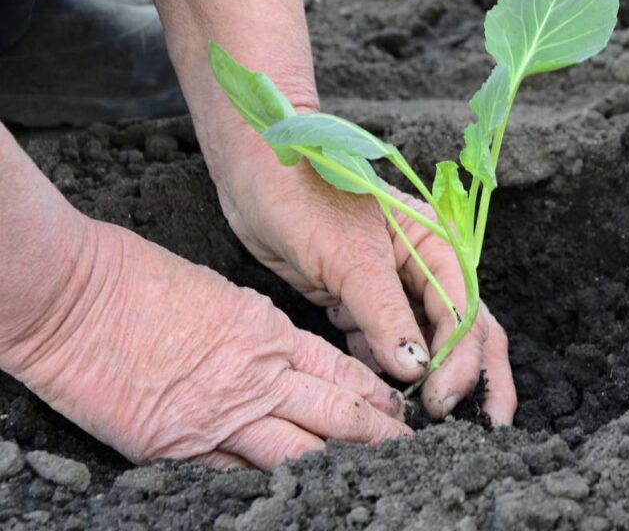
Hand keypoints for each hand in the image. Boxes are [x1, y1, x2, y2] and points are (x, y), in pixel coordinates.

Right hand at [4, 219, 410, 468]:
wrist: (74, 297)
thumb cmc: (139, 279)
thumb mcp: (221, 293)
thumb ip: (259, 330)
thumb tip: (283, 351)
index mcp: (269, 334)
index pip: (340, 371)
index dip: (374, 393)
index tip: (400, 408)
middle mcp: (256, 378)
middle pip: (334, 414)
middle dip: (377, 433)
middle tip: (409, 447)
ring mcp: (221, 417)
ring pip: (299, 450)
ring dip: (339, 463)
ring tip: (375, 474)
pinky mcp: (180, 447)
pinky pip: (238, 473)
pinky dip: (270, 484)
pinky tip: (299, 494)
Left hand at [217, 148, 516, 423]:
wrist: (253, 172)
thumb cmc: (304, 195)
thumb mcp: (350, 257)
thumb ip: (384, 314)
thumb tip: (416, 370)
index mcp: (436, 246)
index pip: (464, 314)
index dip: (459, 363)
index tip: (440, 401)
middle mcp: (423, 268)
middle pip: (465, 331)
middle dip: (474, 378)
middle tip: (485, 428)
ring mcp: (391, 286)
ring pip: (425, 342)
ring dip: (429, 379)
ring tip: (427, 422)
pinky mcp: (357, 300)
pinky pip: (383, 343)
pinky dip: (385, 370)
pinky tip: (381, 394)